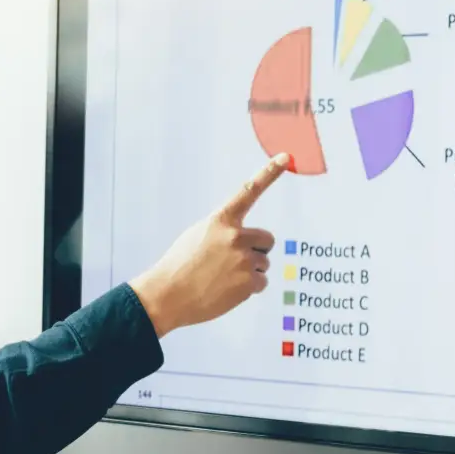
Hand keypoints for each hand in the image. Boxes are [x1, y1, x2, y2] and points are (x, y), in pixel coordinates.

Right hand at [130, 152, 290, 336]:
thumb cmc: (180, 266)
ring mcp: (245, 260)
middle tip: (232, 262)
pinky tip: (227, 290)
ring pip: (263, 263)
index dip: (269, 173)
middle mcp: (236, 236)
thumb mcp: (197, 236)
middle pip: (266, 240)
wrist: (168, 296)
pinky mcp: (249, 282)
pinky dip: (247, 289)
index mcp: (221, 221)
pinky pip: (261, 283)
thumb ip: (222, 231)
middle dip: (255, 250)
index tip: (286, 157)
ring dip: (249, 271)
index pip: (249, 191)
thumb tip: (244, 241)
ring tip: (222, 279)